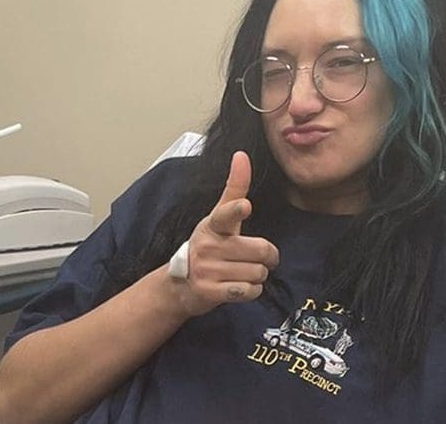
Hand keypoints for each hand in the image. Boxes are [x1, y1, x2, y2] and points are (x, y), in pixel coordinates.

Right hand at [170, 151, 278, 317]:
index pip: (226, 214)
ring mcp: (208, 270)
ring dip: (258, 276)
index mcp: (213, 224)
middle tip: (255, 259)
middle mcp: (208, 246)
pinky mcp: (210, 292)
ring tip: (241, 273)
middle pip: (261, 251)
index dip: (236, 211)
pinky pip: (249, 291)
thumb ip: (234, 188)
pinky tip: (239, 287)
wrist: (179, 285)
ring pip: (258, 273)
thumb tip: (241, 154)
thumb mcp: (218, 217)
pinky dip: (251, 291)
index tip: (244, 207)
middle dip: (266, 258)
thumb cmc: (208, 246)